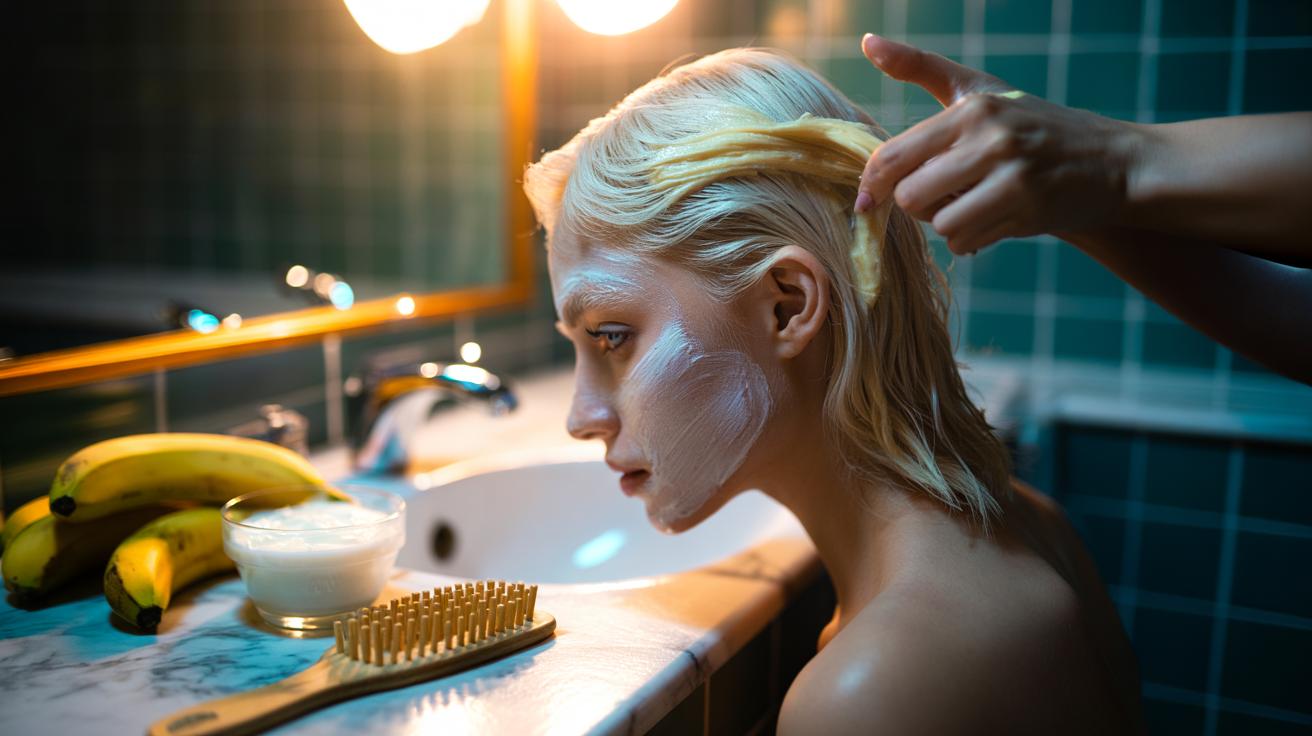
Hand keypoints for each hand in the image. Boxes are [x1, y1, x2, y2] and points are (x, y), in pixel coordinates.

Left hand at [855, 34, 1143, 254]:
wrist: (1112, 162)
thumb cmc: (1034, 126)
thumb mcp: (981, 90)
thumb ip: (922, 68)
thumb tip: (867, 44)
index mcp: (971, 109)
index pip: (894, 156)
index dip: (872, 184)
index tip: (867, 201)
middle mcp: (990, 138)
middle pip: (910, 197)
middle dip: (919, 205)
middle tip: (943, 195)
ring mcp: (1011, 175)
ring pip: (938, 223)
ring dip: (948, 224)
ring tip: (974, 205)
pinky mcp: (1027, 209)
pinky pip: (966, 241)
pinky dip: (971, 239)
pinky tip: (994, 219)